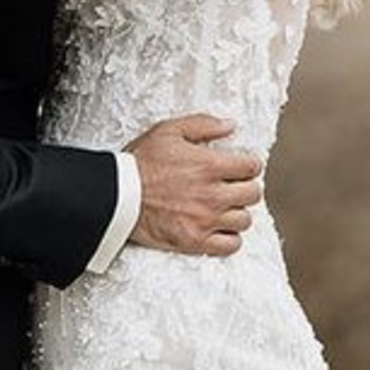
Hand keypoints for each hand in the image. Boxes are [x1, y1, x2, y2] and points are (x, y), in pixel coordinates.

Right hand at [128, 115, 263, 257]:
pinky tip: (219, 229)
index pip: (252, 167)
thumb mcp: (168, 131)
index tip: (242, 167)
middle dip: (246, 187)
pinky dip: (230, 238)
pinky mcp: (195, 241)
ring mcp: (205, 220)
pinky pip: (231, 245)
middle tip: (233, 186)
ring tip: (224, 208)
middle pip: (253, 194)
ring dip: (237, 212)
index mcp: (209, 165)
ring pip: (245, 220)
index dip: (250, 165)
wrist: (117, 197)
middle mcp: (212, 194)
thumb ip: (203, 125)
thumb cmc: (140, 162)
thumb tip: (231, 125)